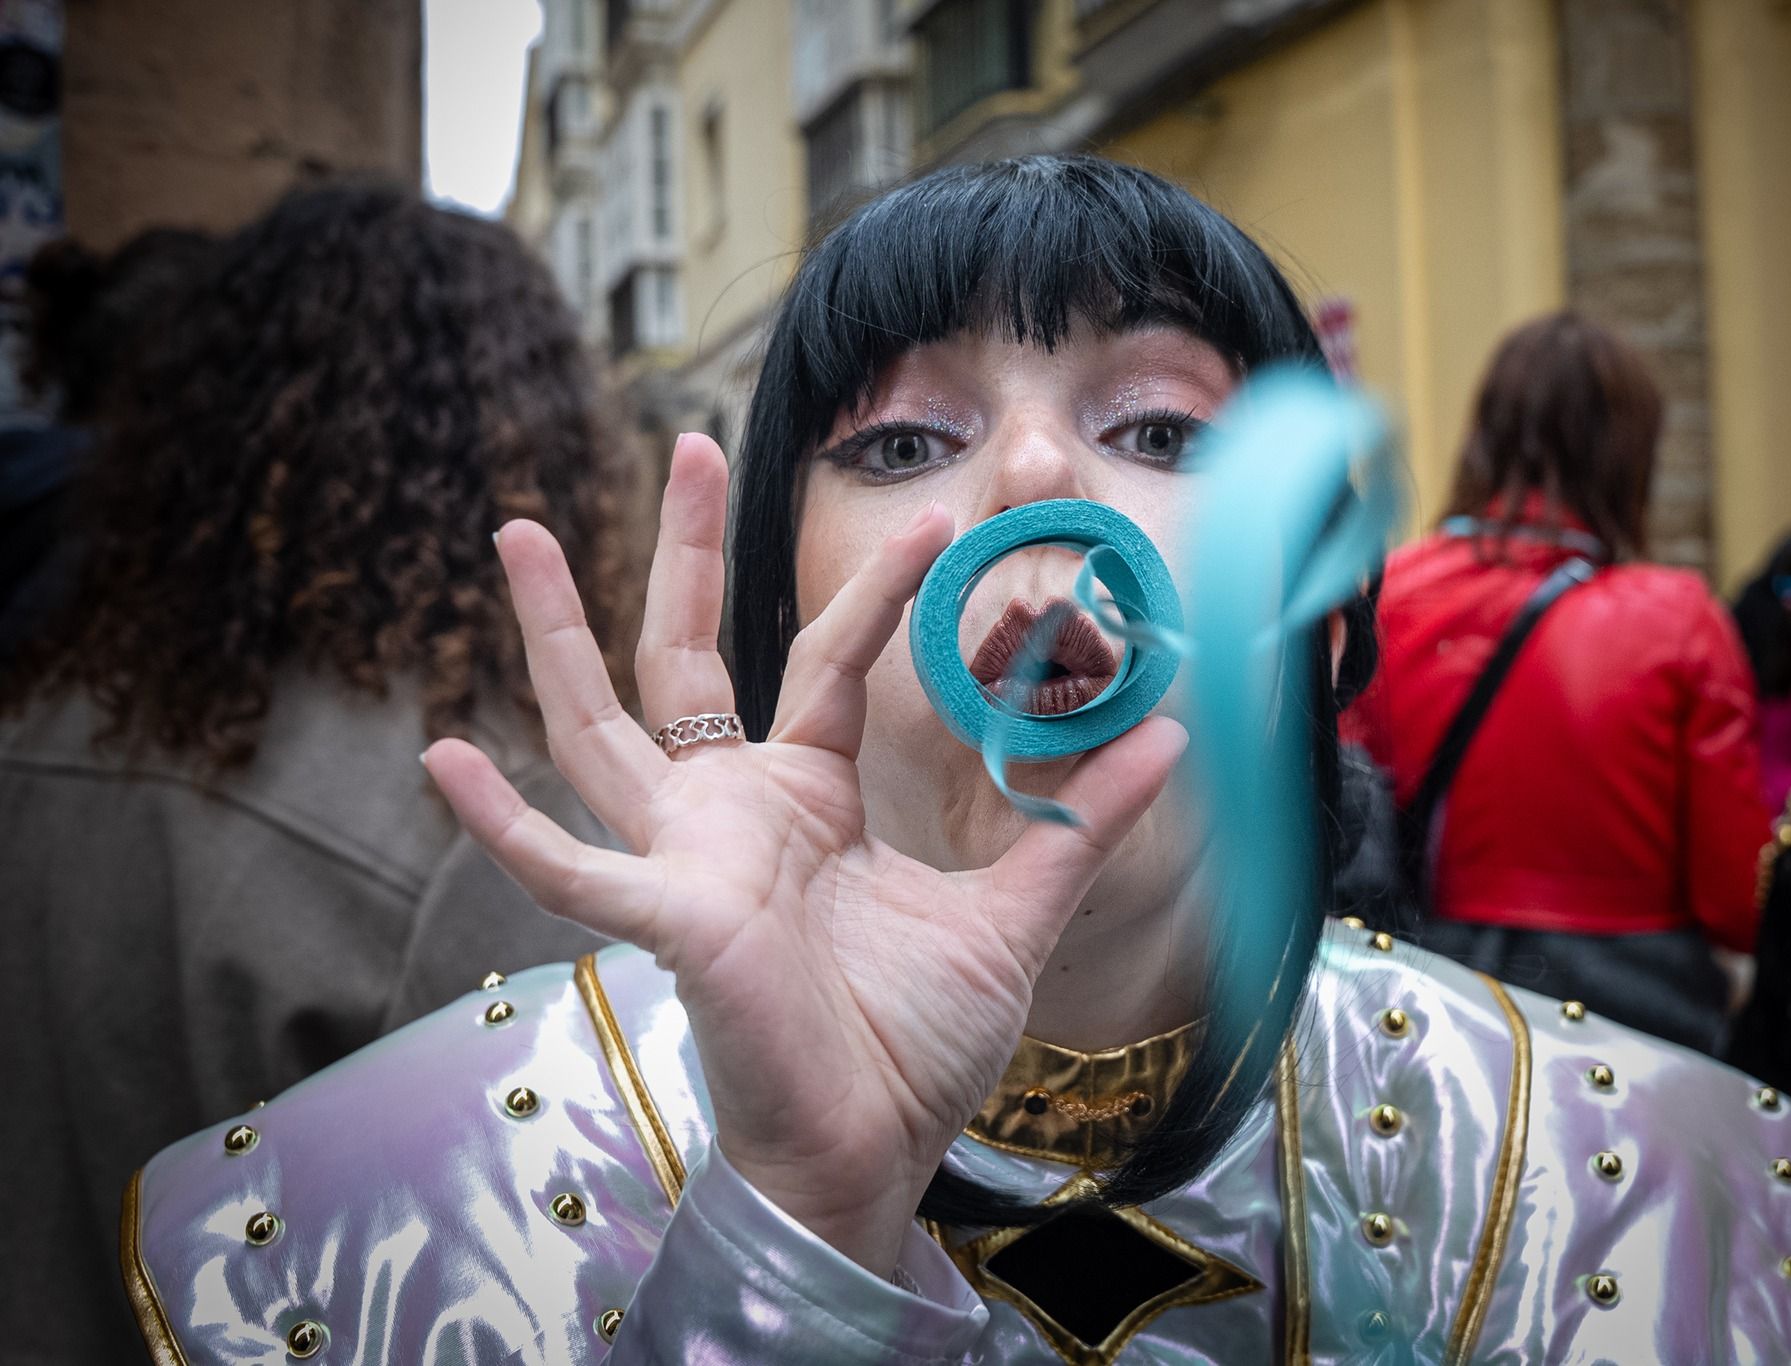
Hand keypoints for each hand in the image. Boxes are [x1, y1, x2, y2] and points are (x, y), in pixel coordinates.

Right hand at [425, 434, 1185, 1274]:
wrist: (871, 1155)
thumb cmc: (911, 1045)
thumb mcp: (1012, 912)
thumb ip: (1077, 823)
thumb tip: (1172, 734)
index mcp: (806, 801)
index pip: (828, 663)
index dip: (873, 591)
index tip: (935, 520)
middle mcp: (732, 814)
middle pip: (687, 656)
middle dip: (685, 552)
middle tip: (685, 443)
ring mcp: (687, 860)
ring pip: (599, 727)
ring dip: (553, 635)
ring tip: (515, 533)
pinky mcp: (669, 921)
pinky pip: (569, 870)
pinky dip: (505, 824)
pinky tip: (441, 760)